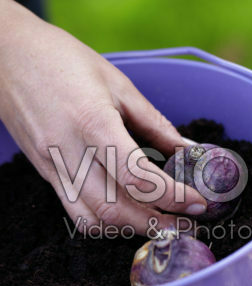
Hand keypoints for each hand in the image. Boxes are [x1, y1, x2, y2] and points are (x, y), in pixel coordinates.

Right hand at [0, 0, 206, 234]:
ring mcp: (53, 166)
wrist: (8, 56)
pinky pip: (76, 213)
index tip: (198, 202)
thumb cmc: (65, 61)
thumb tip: (189, 151)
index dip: (173, 196)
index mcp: (92, 122)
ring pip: (94, 219)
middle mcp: (69, 152)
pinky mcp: (45, 174)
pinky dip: (107, 223)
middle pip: (116, 209)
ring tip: (163, 222)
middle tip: (189, 223)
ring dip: (132, 229)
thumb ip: (155, 124)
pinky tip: (128, 214)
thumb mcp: (118, 85)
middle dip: (159, 223)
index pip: (137, 177)